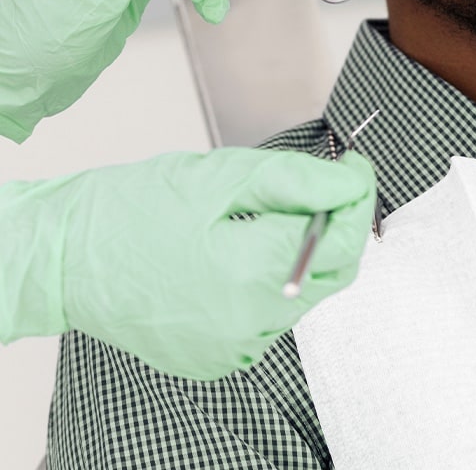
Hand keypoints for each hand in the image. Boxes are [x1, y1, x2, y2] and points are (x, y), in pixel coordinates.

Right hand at [0, 146, 375, 379]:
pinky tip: (242, 253)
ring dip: (305, 253)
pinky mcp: (218, 359)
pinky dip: (274, 283)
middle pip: (333, 272)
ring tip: (268, 216)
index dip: (359, 196)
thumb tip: (352, 183)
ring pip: (304, 296)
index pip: (344, 239)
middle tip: (325, 185)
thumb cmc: (132, 208)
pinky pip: (271, 318)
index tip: (355, 167)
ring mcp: (233, 349)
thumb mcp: (224, 176)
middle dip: (339, 225)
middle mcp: (249, 324)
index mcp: (252, 274)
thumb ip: (299, 181)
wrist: (64, 257)